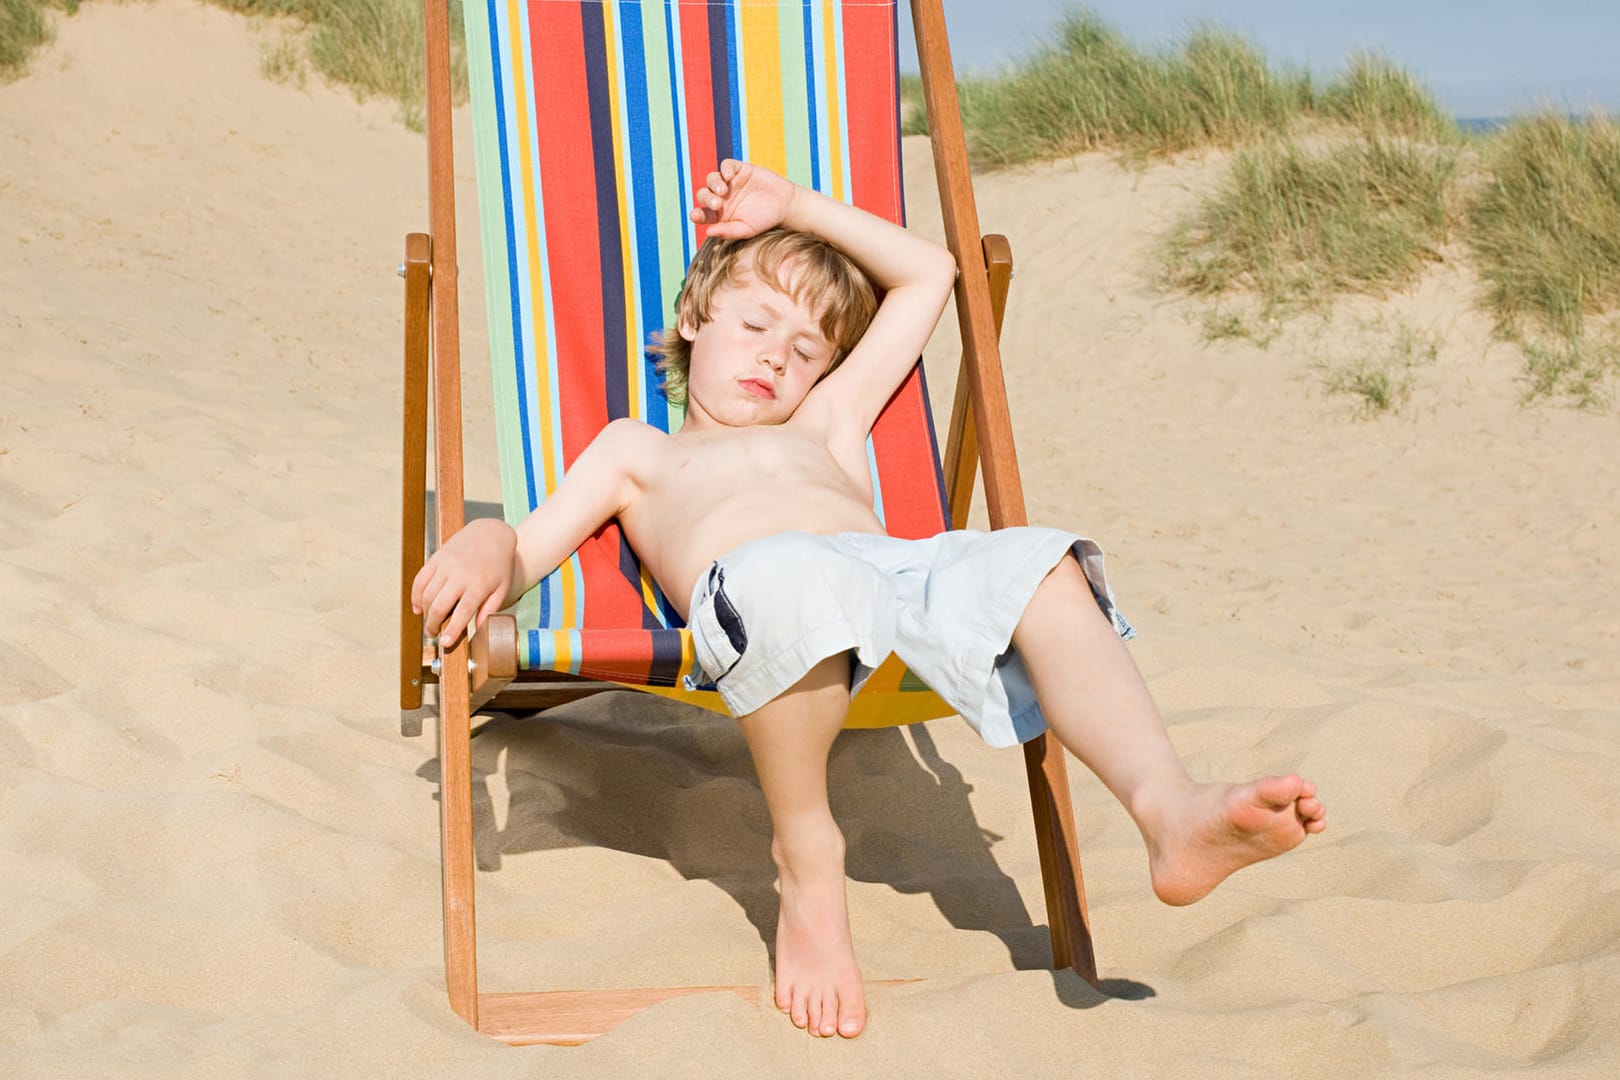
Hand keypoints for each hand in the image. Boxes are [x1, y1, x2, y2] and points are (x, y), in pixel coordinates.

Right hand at [410, 518, 517, 649]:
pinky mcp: (436, 557)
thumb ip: (489, 609)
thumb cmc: (498, 566)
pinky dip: (416, 595)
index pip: (463, 611)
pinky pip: (420, 579)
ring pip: (427, 594)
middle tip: (432, 634)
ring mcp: (446, 564)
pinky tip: (418, 607)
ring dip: (424, 612)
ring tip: (428, 623)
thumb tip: (478, 629)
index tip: (445, 643)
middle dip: (433, 624)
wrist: (491, 534)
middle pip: (440, 605)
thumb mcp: (501, 588)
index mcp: (479, 584)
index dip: (452, 629)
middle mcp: (460, 574)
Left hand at [688, 159, 796, 239]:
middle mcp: (721, 198)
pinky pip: (726, 165)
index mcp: (719, 214)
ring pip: (712, 178)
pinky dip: (725, 169)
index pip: (702, 213)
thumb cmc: (764, 221)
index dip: (697, 214)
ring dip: (714, 183)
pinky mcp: (739, 170)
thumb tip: (708, 232)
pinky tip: (729, 176)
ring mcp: (729, 182)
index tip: (696, 215)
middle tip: (717, 204)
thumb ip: (727, 231)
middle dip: (707, 198)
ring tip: (723, 191)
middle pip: (704, 194)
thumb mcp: (746, 229)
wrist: (784, 205)